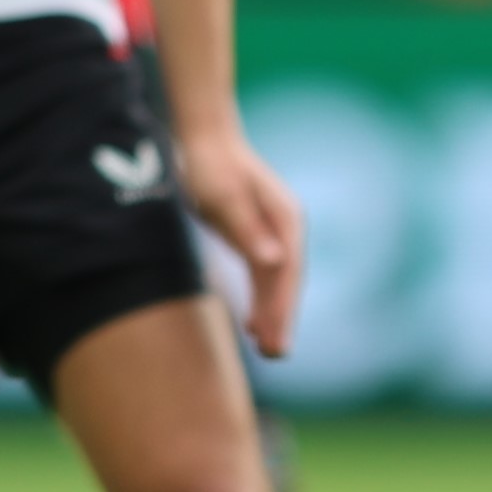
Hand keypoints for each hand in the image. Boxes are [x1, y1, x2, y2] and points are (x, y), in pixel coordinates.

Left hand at [175, 120, 306, 359]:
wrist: (203, 137)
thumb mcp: (225, 196)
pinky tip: (250, 323)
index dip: (282, 306)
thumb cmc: (211, 164)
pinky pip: (261, 275)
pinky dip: (259, 300)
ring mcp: (271, 233)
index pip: (288, 271)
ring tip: (267, 349)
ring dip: (272, 314)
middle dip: (282, 318)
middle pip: (286, 281)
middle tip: (276, 354)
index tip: (275, 336)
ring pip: (275, 282)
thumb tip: (274, 263)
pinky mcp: (253, 236)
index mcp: (285, 219)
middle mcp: (284, 228)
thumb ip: (248, 230)